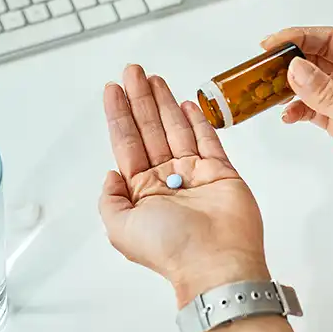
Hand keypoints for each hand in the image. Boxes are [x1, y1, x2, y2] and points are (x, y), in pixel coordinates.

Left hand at [99, 65, 268, 307]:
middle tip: (133, 71)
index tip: (112, 89)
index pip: (127, 144)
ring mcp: (194, 175)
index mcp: (141, 192)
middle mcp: (166, 180)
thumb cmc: (169, 247)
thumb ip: (110, 199)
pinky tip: (185, 102)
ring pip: (176, 129)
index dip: (119, 115)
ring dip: (164, 102)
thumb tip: (111, 175)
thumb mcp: (119, 228)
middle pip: (150, 130)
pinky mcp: (221, 172)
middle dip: (140, 100)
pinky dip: (197, 120)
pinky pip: (207, 140)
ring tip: (153, 77)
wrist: (217, 261)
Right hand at [267, 27, 332, 272]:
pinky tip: (288, 116)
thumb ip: (327, 93)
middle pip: (318, 58)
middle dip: (290, 60)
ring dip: (289, 85)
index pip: (332, 40)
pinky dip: (297, 109)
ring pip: (312, 83)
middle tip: (263, 68)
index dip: (300, 37)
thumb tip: (296, 68)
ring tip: (269, 92)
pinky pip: (311, 107)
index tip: (272, 44)